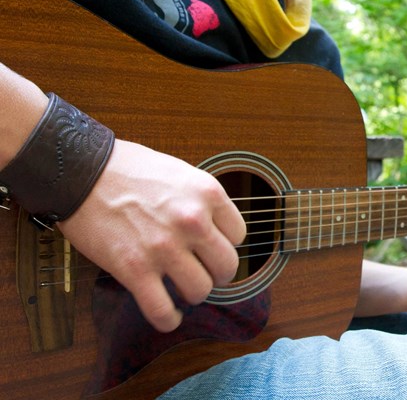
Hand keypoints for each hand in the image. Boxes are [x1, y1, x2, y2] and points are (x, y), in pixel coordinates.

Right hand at [58, 139, 245, 332]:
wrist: (84, 171)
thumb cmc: (130, 168)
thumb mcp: (181, 172)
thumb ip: (201, 200)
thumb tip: (214, 226)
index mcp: (207, 193)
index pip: (239, 235)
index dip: (226, 243)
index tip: (213, 246)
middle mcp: (193, 221)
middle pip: (227, 267)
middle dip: (217, 273)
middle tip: (203, 270)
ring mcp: (165, 247)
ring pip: (201, 291)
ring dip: (192, 293)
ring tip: (182, 288)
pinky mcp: (135, 270)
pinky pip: (162, 311)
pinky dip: (168, 320)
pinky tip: (169, 316)